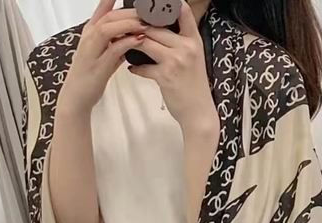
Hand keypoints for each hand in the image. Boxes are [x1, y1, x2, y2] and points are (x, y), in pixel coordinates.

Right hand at [59, 0, 147, 113]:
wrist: (76, 96)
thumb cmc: (92, 75)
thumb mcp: (105, 54)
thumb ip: (116, 43)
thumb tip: (134, 36)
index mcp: (91, 32)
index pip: (103, 9)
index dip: (114, 0)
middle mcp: (89, 37)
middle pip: (110, 16)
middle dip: (130, 11)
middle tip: (149, 11)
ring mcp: (92, 50)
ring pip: (108, 28)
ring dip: (129, 23)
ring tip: (147, 23)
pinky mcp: (98, 65)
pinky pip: (113, 49)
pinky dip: (127, 42)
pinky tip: (141, 40)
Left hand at [128, 1, 218, 136]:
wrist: (199, 112)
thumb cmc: (194, 87)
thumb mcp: (194, 59)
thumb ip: (180, 43)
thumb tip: (158, 30)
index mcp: (194, 41)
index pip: (184, 13)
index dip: (169, 4)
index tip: (151, 3)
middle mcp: (187, 48)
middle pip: (155, 27)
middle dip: (137, 25)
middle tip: (123, 24)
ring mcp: (176, 61)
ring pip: (146, 42)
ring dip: (130, 42)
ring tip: (122, 43)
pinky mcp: (166, 76)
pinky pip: (142, 66)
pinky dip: (135, 67)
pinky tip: (132, 68)